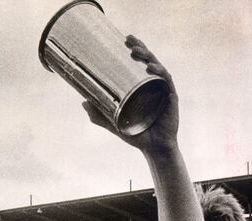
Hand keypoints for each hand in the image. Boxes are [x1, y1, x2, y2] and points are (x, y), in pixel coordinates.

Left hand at [83, 35, 177, 152]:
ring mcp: (163, 91)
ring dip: (149, 58)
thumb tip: (82, 101)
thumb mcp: (114, 123)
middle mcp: (154, 85)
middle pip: (149, 61)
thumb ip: (99, 114)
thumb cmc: (136, 134)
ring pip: (158, 68)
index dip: (135, 49)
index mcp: (143, 87)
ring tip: (137, 54)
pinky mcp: (171, 99)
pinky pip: (167, 83)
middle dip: (140, 48)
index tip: (125, 39)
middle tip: (129, 41)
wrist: (153, 149)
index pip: (140, 63)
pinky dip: (160, 74)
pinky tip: (152, 69)